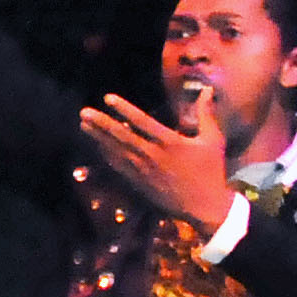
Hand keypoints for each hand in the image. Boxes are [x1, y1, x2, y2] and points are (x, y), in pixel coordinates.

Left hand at [81, 90, 235, 232]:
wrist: (205, 207)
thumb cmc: (211, 171)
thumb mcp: (213, 140)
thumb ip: (206, 114)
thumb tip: (206, 90)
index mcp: (171, 143)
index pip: (142, 122)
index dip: (124, 109)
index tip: (108, 98)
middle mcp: (153, 156)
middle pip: (122, 137)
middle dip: (101, 123)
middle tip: (84, 112)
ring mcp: (144, 171)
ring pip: (117, 151)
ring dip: (99, 137)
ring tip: (83, 124)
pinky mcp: (140, 183)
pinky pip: (119, 166)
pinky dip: (107, 155)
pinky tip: (97, 146)